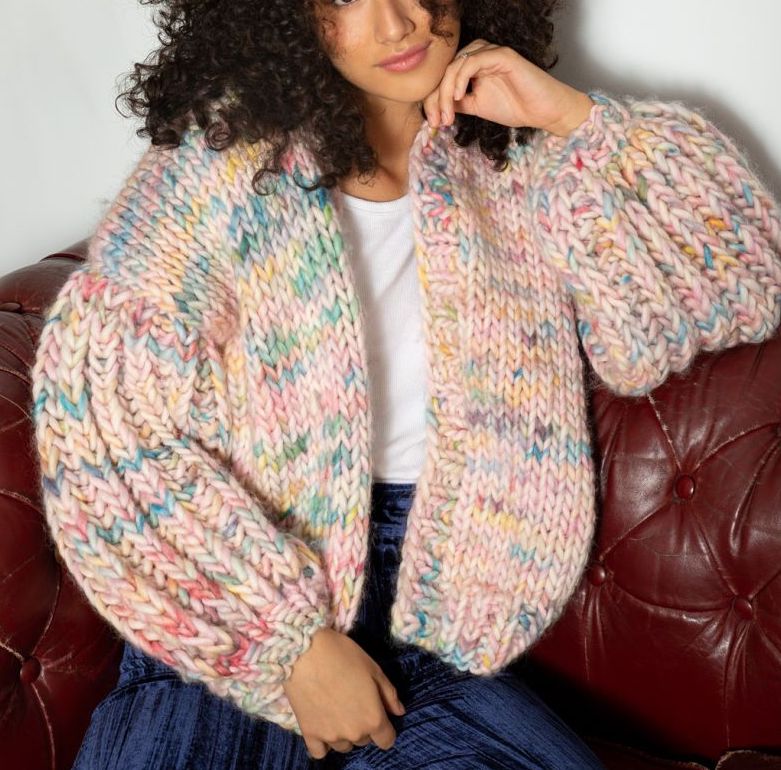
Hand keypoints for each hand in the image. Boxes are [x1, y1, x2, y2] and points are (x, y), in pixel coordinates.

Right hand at [281, 627, 405, 759]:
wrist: (304, 652)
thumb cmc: (343, 655)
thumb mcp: (373, 668)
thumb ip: (389, 693)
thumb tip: (399, 712)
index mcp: (373, 718)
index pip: (387, 740)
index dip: (386, 728)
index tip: (379, 714)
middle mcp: (353, 733)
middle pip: (364, 740)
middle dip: (364, 725)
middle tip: (354, 701)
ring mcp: (330, 736)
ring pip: (344, 746)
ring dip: (345, 733)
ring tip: (337, 709)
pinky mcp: (309, 734)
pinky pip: (320, 752)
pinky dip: (324, 743)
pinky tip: (324, 725)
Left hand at [422, 38, 593, 136]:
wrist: (543, 111)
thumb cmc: (516, 106)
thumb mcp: (476, 106)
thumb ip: (457, 102)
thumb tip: (434, 106)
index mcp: (473, 65)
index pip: (444, 78)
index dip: (433, 100)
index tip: (433, 123)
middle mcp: (480, 55)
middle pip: (446, 70)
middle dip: (436, 98)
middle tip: (436, 122)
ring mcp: (490, 52)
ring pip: (456, 65)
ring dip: (445, 91)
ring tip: (448, 115)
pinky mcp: (501, 55)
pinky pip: (472, 61)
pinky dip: (461, 79)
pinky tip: (458, 97)